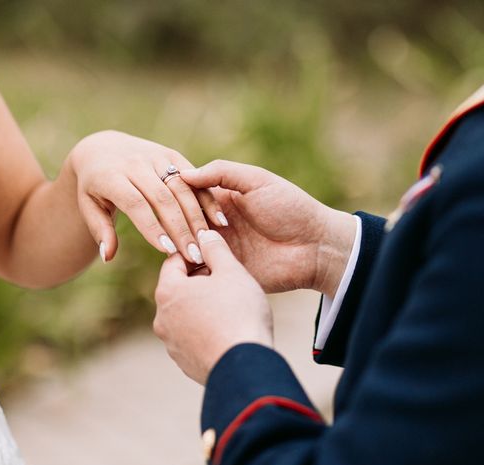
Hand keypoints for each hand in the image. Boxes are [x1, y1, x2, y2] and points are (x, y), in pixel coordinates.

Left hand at [67, 131, 227, 262]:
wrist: (103, 149)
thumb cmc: (95, 186)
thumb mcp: (89, 206)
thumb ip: (100, 230)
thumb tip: (108, 256)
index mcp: (111, 175)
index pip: (136, 203)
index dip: (152, 228)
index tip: (167, 251)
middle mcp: (136, 163)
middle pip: (163, 198)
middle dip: (180, 228)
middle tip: (193, 256)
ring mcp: (156, 156)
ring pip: (182, 188)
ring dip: (197, 217)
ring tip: (207, 243)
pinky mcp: (172, 155)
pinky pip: (194, 178)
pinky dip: (207, 199)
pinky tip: (219, 221)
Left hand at [154, 229, 272, 384]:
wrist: (246, 365)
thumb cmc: (239, 312)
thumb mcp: (232, 271)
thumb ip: (215, 249)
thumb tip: (204, 234)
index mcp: (168, 292)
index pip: (174, 262)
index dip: (196, 254)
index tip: (214, 255)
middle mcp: (162, 319)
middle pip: (179, 290)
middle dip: (200, 282)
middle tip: (227, 280)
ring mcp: (171, 344)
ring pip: (186, 315)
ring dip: (203, 307)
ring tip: (230, 306)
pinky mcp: (185, 363)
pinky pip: (194, 338)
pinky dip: (207, 331)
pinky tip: (229, 329)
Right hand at [181, 160, 355, 296]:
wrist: (316, 246)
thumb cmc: (291, 208)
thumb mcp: (257, 180)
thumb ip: (221, 172)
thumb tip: (182, 174)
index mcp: (220, 200)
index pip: (187, 196)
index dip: (176, 197)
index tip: (167, 198)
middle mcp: (215, 224)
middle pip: (183, 223)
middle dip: (175, 226)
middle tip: (172, 226)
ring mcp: (219, 250)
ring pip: (187, 249)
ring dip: (180, 248)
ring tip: (176, 247)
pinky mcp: (226, 273)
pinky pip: (201, 273)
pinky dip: (191, 270)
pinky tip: (183, 265)